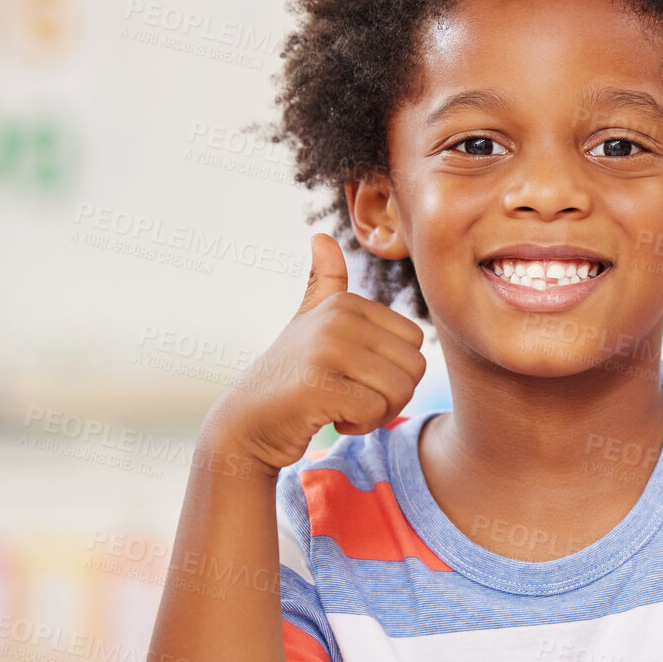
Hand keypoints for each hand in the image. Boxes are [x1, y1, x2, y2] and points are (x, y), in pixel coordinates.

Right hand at [209, 234, 426, 474]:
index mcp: (346, 303)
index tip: (357, 376)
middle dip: (392, 395)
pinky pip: (375, 411)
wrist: (247, 421)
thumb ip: (324, 282)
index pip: (415, 343)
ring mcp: (327, 350)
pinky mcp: (319, 387)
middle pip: (414, 368)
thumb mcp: (308, 320)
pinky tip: (331, 418)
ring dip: (377, 413)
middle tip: (353, 397)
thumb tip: (321, 236)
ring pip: (400, 391)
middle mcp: (338, 319)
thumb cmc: (289, 374)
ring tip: (342, 407)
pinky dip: (360, 425)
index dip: (395, 370)